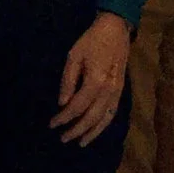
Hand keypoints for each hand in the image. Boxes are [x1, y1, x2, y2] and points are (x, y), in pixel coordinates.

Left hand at [51, 12, 131, 145]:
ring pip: (105, 119)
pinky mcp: (121, 90)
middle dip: (76, 130)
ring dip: (92, 132)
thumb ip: (68, 81)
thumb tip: (62, 104)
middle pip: (92, 117)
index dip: (64, 118)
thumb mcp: (74, 56)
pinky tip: (95, 130)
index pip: (77, 106)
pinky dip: (104, 124)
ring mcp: (117, 92)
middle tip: (63, 139)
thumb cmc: (91, 41)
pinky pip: (113, 112)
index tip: (52, 124)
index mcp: (96, 81)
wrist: (116, 30)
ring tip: (80, 142)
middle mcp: (109, 90)